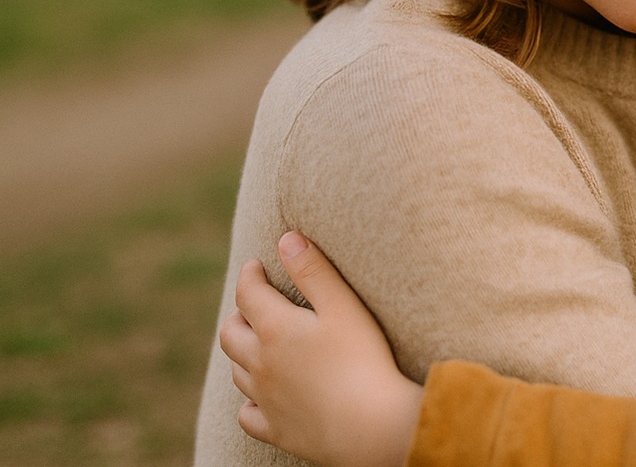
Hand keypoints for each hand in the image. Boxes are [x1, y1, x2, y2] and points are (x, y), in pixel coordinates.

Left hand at [219, 231, 423, 466]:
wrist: (371, 426)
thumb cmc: (363, 361)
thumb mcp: (344, 306)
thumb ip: (314, 271)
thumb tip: (286, 239)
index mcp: (275, 330)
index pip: (248, 294)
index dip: (249, 275)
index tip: (256, 265)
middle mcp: (261, 364)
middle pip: (231, 334)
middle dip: (238, 313)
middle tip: (253, 304)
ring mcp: (265, 399)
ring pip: (238, 372)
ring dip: (242, 352)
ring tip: (258, 343)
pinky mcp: (276, 429)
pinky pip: (248, 415)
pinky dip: (249, 402)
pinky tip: (259, 397)